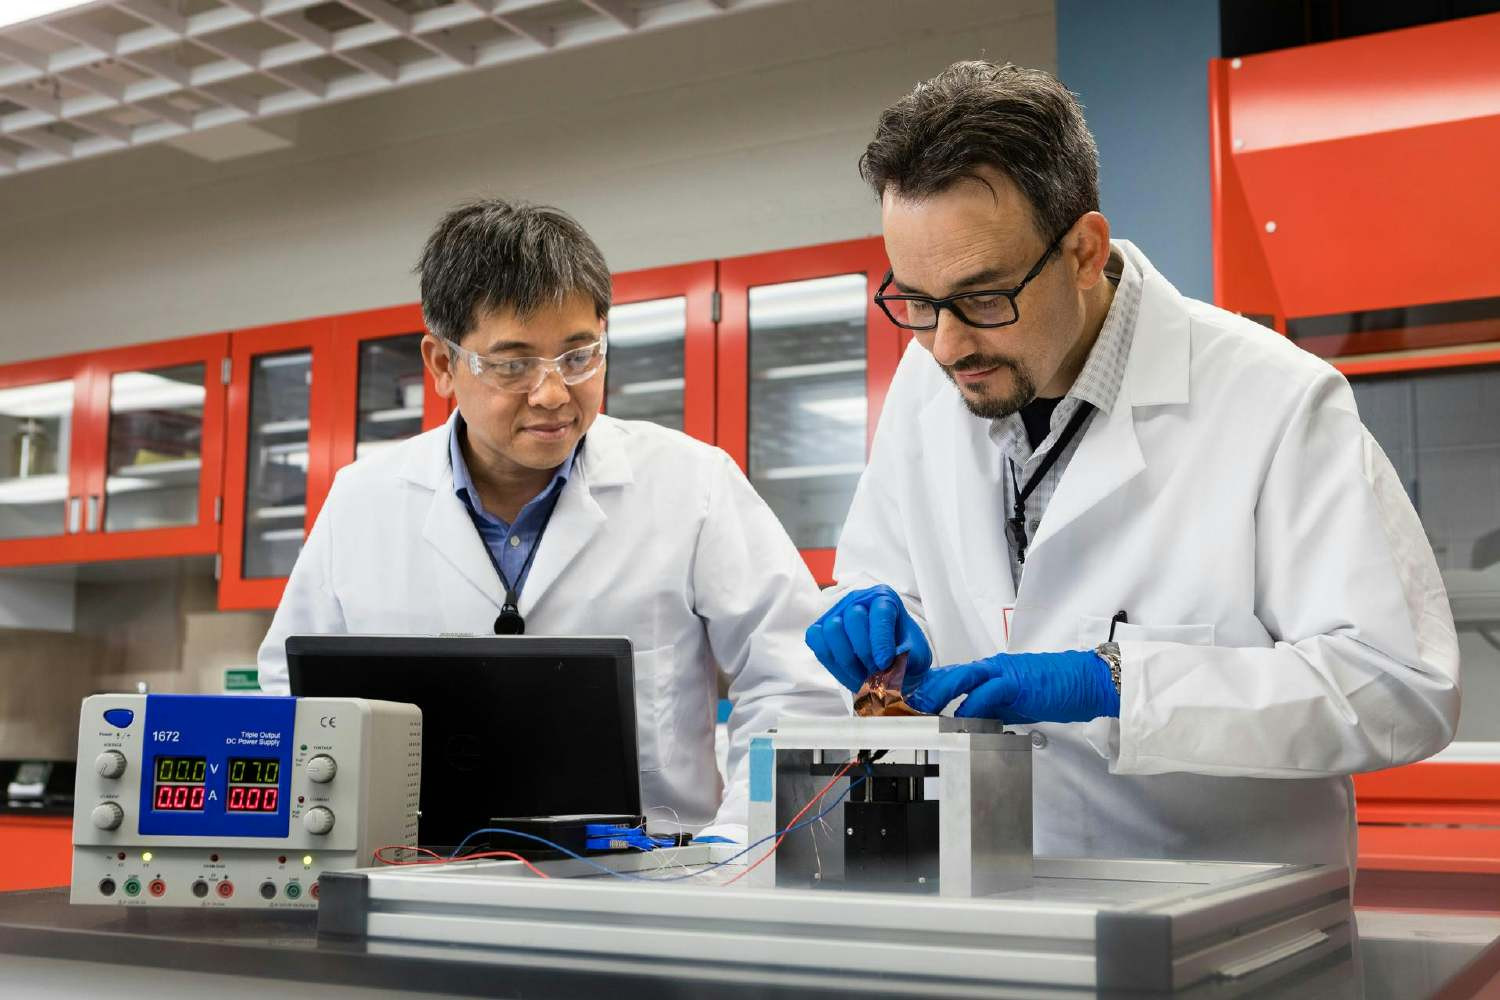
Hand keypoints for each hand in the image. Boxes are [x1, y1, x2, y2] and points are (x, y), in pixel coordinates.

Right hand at [805, 584, 932, 693]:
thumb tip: (892, 660)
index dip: (881, 640)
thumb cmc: (904, 656)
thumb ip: (909, 657)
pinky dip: (829, 658)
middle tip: (875, 670)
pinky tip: (847, 670)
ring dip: (847, 658)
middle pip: (854, 618)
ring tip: (862, 674)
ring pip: (833, 628)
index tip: (884, 662)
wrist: (892, 668)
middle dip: (864, 651)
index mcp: (885, 598)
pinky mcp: (821, 629)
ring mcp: (837, 613)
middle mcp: (859, 600)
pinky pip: (815, 638)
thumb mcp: (917, 657)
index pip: (880, 612)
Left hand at [908, 649, 1119, 722]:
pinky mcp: (1019, 681)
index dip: (929, 689)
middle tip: (906, 705)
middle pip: (951, 673)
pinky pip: (990, 690)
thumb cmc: (1057, 690)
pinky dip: (973, 703)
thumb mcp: (1016, 703)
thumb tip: (973, 725)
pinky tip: (962, 716)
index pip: (953, 677)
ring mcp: (1005, 672)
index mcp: (991, 672)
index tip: (910, 703)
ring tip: (924, 708)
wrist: (1087, 680)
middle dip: (926, 689)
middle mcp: (993, 667)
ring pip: (964, 676)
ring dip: (941, 693)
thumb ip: (993, 711)